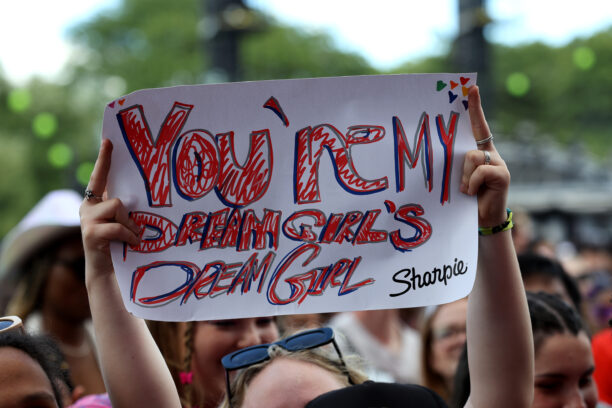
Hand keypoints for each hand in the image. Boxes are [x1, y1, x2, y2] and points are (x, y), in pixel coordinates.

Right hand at [79, 139, 139, 284]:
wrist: (107, 271)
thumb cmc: (120, 244)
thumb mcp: (123, 221)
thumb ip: (126, 207)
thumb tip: (143, 192)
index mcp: (96, 201)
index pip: (100, 176)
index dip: (105, 158)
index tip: (109, 141)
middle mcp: (87, 207)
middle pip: (115, 196)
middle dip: (128, 209)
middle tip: (136, 216)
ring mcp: (87, 219)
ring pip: (118, 207)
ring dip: (131, 224)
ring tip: (134, 237)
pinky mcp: (90, 232)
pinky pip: (117, 226)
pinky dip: (129, 235)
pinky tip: (132, 243)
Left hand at [460, 86, 509, 227]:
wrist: (483, 219)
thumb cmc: (467, 199)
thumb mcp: (460, 178)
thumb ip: (458, 164)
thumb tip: (445, 154)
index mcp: (481, 153)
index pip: (478, 126)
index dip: (475, 107)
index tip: (471, 88)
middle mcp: (492, 154)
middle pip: (471, 147)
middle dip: (464, 162)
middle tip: (462, 175)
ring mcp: (499, 163)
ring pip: (472, 158)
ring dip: (464, 177)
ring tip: (466, 191)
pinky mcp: (503, 174)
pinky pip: (480, 170)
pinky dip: (471, 183)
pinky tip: (472, 193)